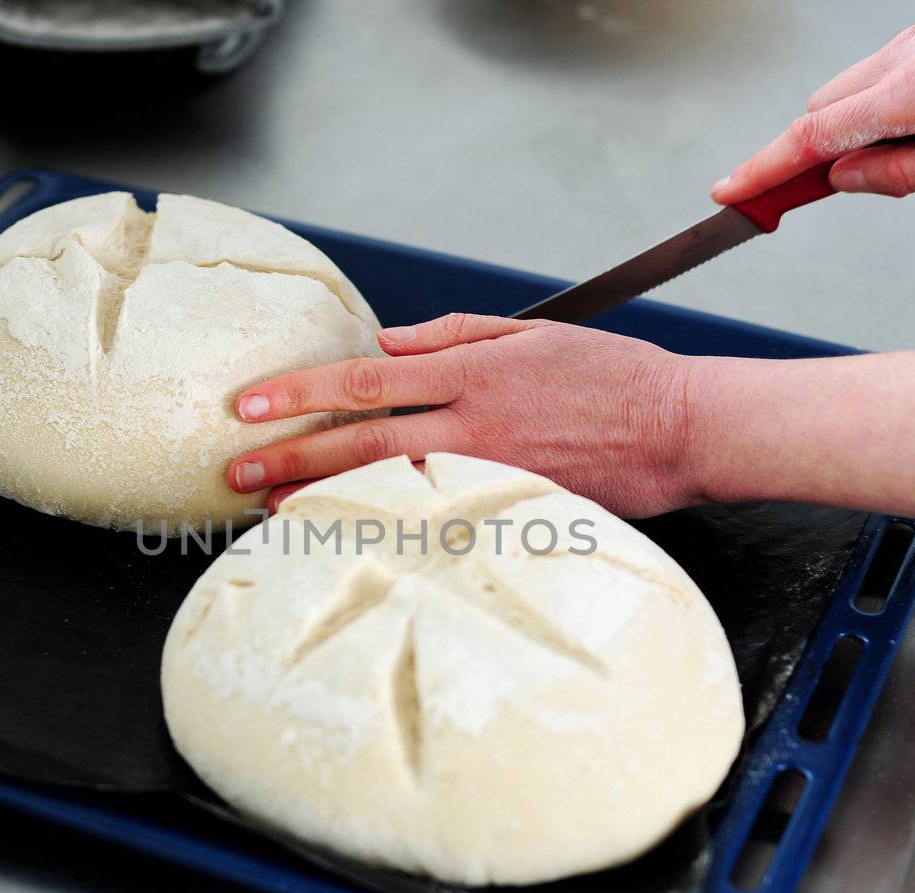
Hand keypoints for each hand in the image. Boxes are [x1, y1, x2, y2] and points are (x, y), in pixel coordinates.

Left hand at [225, 313, 697, 516]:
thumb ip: (452, 336)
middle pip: (362, 442)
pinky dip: (386, 527)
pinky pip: (435, 520)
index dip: (302, 393)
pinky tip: (351, 536)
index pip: (366, 380)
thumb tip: (385, 344)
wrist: (680, 429)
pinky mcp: (511, 511)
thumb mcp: (532, 333)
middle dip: (291, 457)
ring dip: (325, 500)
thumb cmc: (612, 376)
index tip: (251, 405)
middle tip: (234, 472)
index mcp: (474, 371)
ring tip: (272, 509)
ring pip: (389, 489)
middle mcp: (474, 423)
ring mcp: (490, 475)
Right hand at [713, 0, 914, 200]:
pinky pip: (878, 76)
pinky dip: (872, 110)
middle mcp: (903, 56)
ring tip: (890, 165)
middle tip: (800, 202)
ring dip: (842, 134)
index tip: (729, 194)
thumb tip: (848, 183)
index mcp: (912, 91)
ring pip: (845, 93)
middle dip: (802, 158)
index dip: (762, 171)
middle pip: (818, 114)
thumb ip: (906, 173)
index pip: (810, 138)